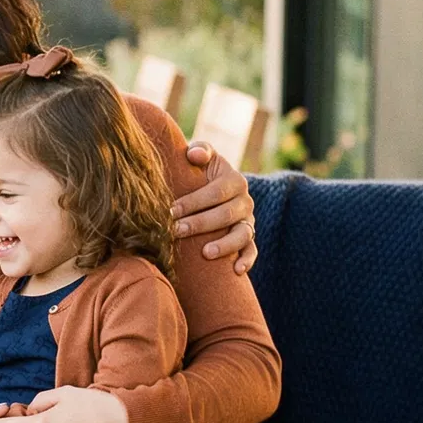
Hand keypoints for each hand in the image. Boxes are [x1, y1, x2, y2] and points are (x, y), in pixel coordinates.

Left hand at [174, 143, 257, 272]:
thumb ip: (200, 151)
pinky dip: (247, 260)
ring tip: (206, 253)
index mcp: (235, 180)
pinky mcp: (248, 239)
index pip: (216, 192)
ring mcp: (248, 222)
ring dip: (225, 245)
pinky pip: (252, 251)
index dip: (194, 202)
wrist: (209, 189)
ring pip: (242, 235)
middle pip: (226, 215)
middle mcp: (245, 201)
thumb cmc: (199, 173)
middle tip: (176, 231)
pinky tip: (236, 271)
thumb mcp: (202, 158)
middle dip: (200, 224)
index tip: (170, 211)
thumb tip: (194, 154)